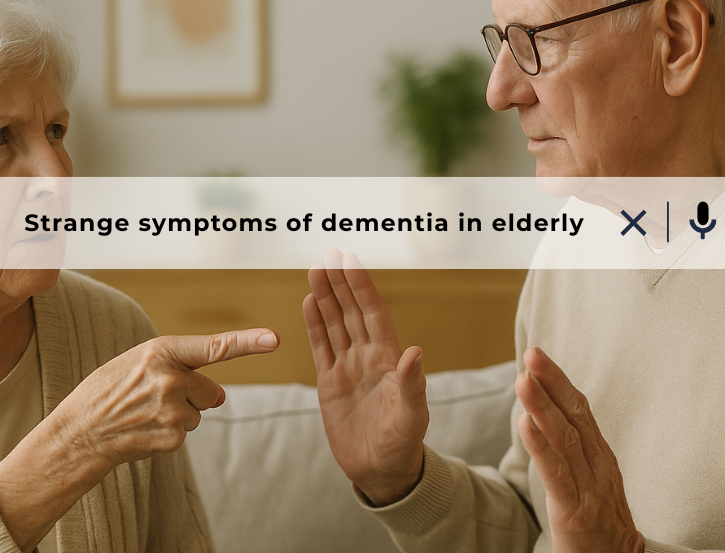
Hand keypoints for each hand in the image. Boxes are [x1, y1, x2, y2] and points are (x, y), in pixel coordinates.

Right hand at [60, 328, 278, 468]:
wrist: (78, 432)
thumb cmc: (107, 392)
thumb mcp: (137, 363)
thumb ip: (180, 367)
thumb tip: (220, 395)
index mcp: (160, 352)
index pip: (212, 347)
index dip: (247, 342)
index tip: (274, 338)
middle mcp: (171, 379)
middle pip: (210, 390)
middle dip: (191, 395)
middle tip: (152, 398)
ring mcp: (173, 410)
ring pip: (197, 414)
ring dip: (177, 415)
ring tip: (142, 414)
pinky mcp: (172, 437)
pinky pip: (185, 433)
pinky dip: (168, 433)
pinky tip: (143, 430)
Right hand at [303, 249, 428, 505]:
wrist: (382, 471)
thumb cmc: (403, 445)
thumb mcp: (413, 417)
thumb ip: (412, 385)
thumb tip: (415, 352)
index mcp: (389, 360)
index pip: (373, 314)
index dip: (362, 287)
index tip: (351, 261)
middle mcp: (368, 357)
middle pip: (352, 311)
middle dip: (341, 282)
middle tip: (329, 253)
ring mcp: (348, 368)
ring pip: (335, 323)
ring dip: (326, 297)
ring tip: (315, 269)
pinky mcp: (330, 383)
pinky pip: (321, 346)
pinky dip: (315, 324)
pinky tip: (309, 302)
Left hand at [515, 347, 643, 552]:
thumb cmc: (601, 525)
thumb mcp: (593, 481)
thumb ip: (578, 452)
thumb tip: (551, 417)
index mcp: (602, 457)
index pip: (581, 410)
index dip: (559, 381)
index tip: (539, 355)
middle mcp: (599, 466)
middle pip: (575, 416)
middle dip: (552, 382)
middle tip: (531, 353)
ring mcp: (590, 489)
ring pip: (565, 440)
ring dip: (542, 407)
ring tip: (523, 380)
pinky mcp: (575, 512)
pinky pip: (557, 475)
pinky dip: (540, 447)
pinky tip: (525, 424)